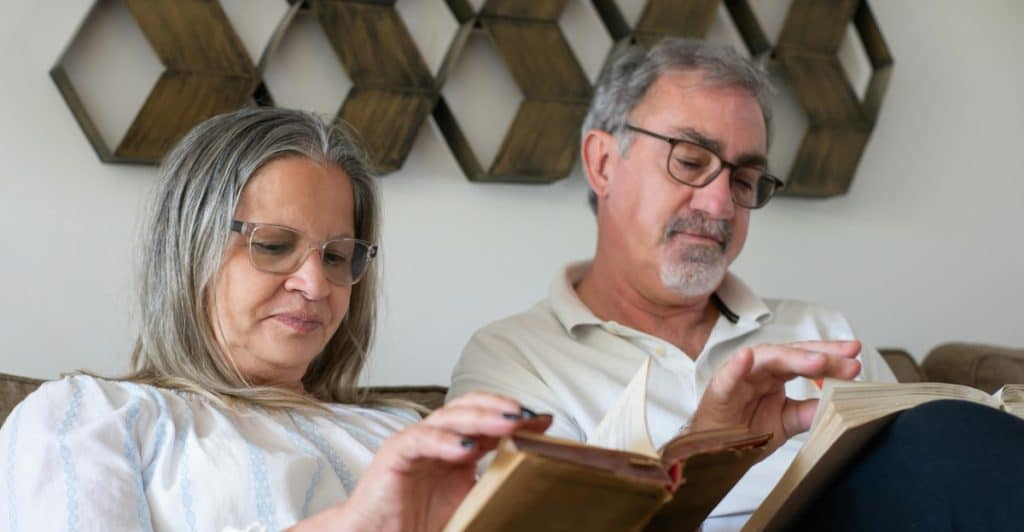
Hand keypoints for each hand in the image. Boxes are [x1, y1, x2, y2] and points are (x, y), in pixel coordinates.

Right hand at [297, 392, 551, 531]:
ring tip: (508, 422)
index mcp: (458, 446)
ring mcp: (417, 441)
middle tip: (529, 416)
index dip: (516, 415)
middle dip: (502, 408)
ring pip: (450, 416)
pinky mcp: (396, 453)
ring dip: (481, 417)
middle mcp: (438, 437)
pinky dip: (444, 441)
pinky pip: (420, 439)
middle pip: (471, 408)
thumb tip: (534, 478)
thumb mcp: (470, 501)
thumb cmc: (419, 522)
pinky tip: (466, 448)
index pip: (489, 418)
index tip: (545, 420)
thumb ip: (494, 483)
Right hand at [688, 341, 861, 454]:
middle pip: (792, 354)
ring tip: (818, 361)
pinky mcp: (720, 390)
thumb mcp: (785, 423)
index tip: (856, 359)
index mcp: (775, 375)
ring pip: (766, 359)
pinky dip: (737, 367)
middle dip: (822, 354)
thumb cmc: (744, 432)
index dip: (830, 358)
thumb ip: (808, 412)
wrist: (714, 452)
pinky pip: (728, 376)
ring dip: (792, 358)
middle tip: (850, 355)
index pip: (805, 360)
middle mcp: (759, 370)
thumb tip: (839, 404)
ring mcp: (740, 376)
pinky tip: (746, 357)